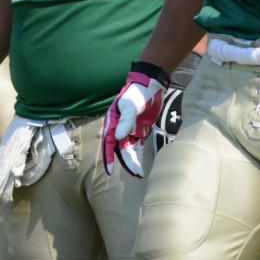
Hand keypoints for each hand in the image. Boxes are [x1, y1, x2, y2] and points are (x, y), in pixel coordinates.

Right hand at [102, 63, 169, 177]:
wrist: (150, 86)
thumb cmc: (137, 93)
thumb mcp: (131, 106)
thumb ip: (125, 121)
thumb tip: (117, 138)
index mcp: (112, 122)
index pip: (109, 142)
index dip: (109, 157)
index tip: (110, 170)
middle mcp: (118, 128)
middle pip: (119, 149)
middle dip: (125, 162)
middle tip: (134, 173)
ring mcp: (129, 130)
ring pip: (128, 149)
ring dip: (132, 161)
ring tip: (139, 173)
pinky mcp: (139, 130)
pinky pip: (137, 146)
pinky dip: (138, 155)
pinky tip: (140, 165)